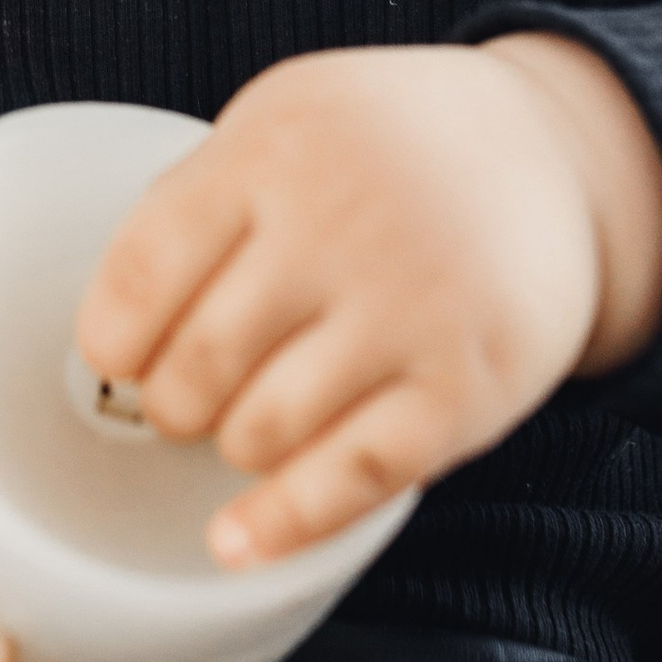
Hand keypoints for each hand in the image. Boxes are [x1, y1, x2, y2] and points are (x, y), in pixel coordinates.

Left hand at [73, 39, 661, 564]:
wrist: (551, 155)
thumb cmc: (387, 148)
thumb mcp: (288, 119)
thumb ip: (204, 202)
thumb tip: (114, 325)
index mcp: (274, 151)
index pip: (145, 269)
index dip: (111, 338)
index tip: (115, 359)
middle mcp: (338, 227)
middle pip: (196, 364)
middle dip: (170, 403)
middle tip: (185, 398)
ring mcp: (409, 309)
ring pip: (261, 430)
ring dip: (232, 445)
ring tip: (245, 423)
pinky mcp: (468, 387)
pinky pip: (353, 476)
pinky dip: (283, 522)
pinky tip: (236, 541)